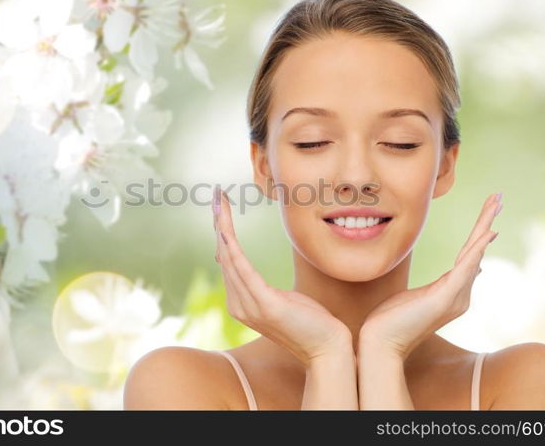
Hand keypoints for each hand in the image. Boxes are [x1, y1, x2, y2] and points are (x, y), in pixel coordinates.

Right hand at [213, 186, 351, 366]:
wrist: (328, 349)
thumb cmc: (310, 323)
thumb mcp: (281, 299)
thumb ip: (259, 287)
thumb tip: (247, 271)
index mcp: (241, 303)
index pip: (227, 261)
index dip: (222, 232)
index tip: (222, 207)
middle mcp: (238, 305)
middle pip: (224, 256)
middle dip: (220, 224)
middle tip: (217, 196)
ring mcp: (249, 307)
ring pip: (230, 259)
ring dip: (223, 228)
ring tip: (221, 205)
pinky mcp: (264, 305)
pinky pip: (243, 270)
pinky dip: (233, 248)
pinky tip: (226, 231)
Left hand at [358, 193, 502, 359]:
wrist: (380, 343)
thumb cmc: (391, 321)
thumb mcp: (417, 297)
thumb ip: (438, 286)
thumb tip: (461, 274)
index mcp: (452, 292)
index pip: (469, 255)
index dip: (479, 233)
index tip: (489, 213)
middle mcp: (460, 295)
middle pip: (476, 250)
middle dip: (486, 221)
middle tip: (498, 197)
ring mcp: (455, 297)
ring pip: (474, 254)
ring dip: (484, 226)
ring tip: (495, 204)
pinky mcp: (444, 298)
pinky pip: (464, 269)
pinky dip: (477, 250)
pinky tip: (487, 234)